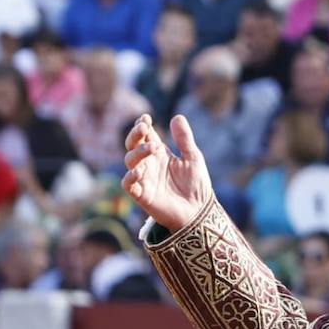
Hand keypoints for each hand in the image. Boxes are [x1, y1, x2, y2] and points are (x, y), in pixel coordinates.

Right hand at [122, 114, 213, 232]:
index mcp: (159, 154)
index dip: (142, 126)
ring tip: (152, 148)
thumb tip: (177, 117)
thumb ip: (184, 139)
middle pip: (133, 146)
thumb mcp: (193, 158)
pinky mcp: (142, 195)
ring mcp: (144, 179)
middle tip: (144, 128)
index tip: (146, 118)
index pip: (145, 136)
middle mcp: (149, 164)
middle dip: (135, 135)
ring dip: (138, 153)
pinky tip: (140, 171)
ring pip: (130, 161)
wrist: (200, 211)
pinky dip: (130, 177)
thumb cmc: (196, 185)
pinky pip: (128, 184)